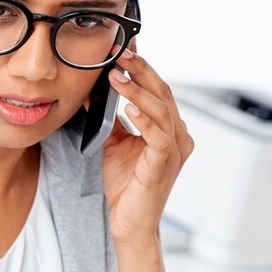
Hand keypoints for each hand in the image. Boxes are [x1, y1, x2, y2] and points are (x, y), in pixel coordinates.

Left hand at [101, 48, 193, 249]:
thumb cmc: (126, 186)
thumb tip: (94, 91)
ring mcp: (174, 150)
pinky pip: (158, 136)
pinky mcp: (164, 164)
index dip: (143, 68)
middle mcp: (177, 136)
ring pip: (162, 110)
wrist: (130, 223)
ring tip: (117, 75)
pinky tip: (128, 108)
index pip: (158, 90)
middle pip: (163, 93)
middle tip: (121, 52)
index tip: (125, 48)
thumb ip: (111, 118)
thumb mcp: (114, 143)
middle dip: (141, 70)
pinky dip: (144, 119)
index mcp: (168, 128)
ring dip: (138, 91)